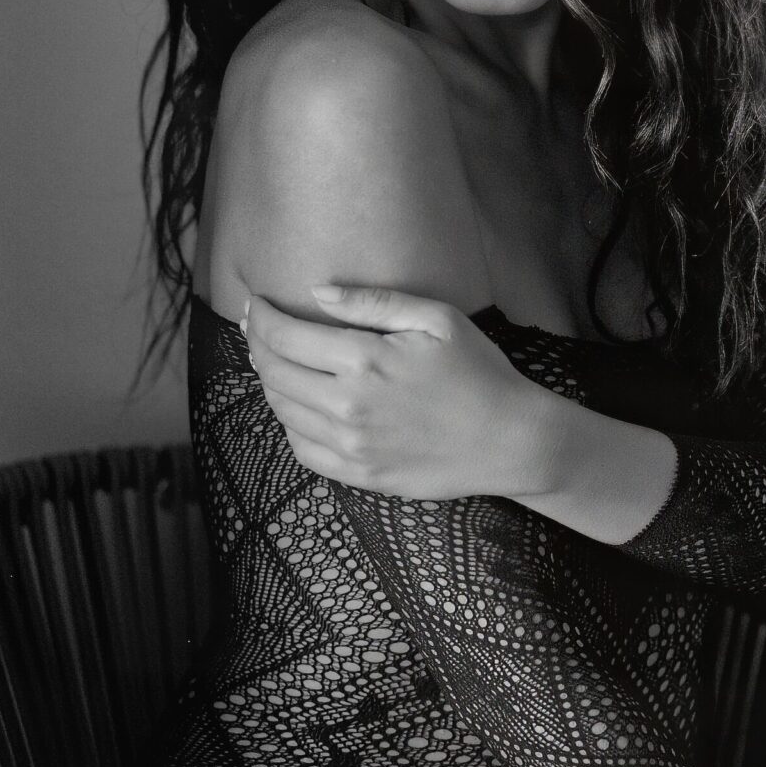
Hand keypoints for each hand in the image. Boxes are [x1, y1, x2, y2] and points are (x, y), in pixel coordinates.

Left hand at [243, 284, 552, 497]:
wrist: (511, 440)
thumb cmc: (480, 372)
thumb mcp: (436, 319)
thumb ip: (372, 302)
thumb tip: (316, 292)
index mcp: (365, 360)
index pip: (284, 336)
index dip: (259, 317)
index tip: (254, 304)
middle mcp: (348, 405)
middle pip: (273, 372)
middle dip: (256, 345)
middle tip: (256, 328)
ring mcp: (352, 445)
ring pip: (282, 411)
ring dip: (269, 382)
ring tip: (273, 362)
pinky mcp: (360, 474)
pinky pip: (303, 450)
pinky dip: (289, 425)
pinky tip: (298, 407)